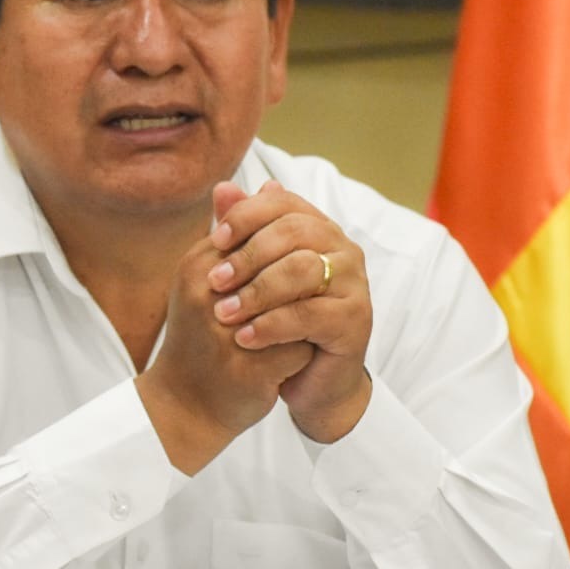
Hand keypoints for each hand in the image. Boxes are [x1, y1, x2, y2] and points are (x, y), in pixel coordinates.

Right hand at [136, 222, 315, 474]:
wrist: (184, 403)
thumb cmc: (200, 336)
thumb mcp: (209, 277)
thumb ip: (236, 233)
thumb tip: (269, 184)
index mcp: (198, 268)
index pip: (262, 237)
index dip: (288, 253)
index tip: (299, 267)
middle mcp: (209, 298)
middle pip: (286, 268)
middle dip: (304, 282)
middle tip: (311, 295)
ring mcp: (228, 335)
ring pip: (298, 307)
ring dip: (308, 315)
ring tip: (305, 324)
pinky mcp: (251, 371)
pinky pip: (300, 348)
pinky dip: (306, 351)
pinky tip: (300, 357)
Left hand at [206, 179, 372, 443]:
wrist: (309, 380)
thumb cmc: (278, 323)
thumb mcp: (253, 277)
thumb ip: (240, 235)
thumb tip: (221, 188)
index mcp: (318, 229)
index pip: (283, 203)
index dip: (247, 214)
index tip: (214, 238)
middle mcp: (343, 249)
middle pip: (294, 232)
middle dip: (248, 255)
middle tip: (213, 281)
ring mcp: (354, 283)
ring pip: (303, 270)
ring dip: (257, 291)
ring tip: (223, 313)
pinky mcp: (356, 320)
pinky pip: (310, 314)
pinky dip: (273, 325)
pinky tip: (245, 338)